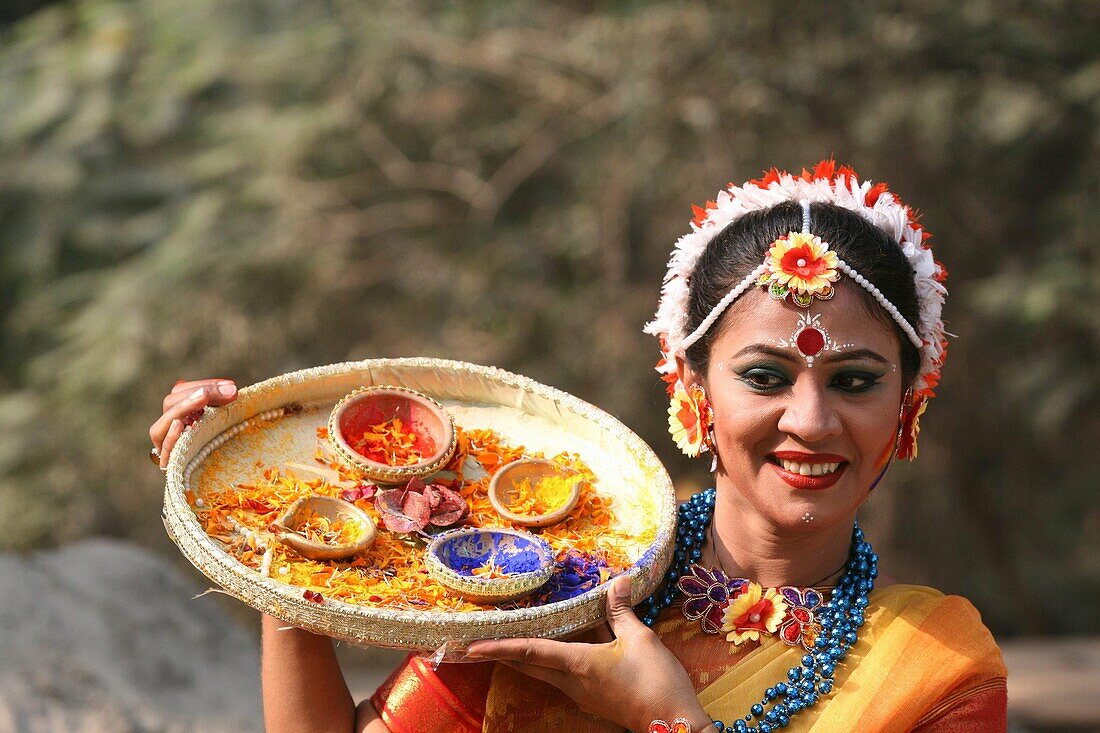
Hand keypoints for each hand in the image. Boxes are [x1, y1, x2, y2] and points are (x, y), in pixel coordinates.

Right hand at [149, 378, 237, 468]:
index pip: (180, 391)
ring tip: (203, 397)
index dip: (203, 385)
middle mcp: (167, 430)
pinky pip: (164, 450)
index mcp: (179, 415)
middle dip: (199, 393)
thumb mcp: (226, 421)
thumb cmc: (228, 446)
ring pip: (162, 425)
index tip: (230, 385)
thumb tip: (231, 389)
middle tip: (229, 391)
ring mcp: (165, 448)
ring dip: (183, 408)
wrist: (226, 483)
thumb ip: (223, 405)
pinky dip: (171, 437)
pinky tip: (180, 425)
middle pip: (170, 403)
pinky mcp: (171, 467)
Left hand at [464, 576, 709, 731]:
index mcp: (577, 664)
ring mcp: (582, 693)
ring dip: (525, 656)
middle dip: (502, 654)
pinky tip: (561, 645)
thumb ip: (622, 611)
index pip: (529, 651)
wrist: (674, 726)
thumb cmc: (656, 681)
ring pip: (544, 671)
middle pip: (528, 664)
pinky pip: (564, 674)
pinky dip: (552, 659)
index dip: (499, 647)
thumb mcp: (640, 639)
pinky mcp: (594, 698)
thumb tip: (618, 581)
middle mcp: (572, 682)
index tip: (471, 646)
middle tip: (476, 643)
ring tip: (509, 639)